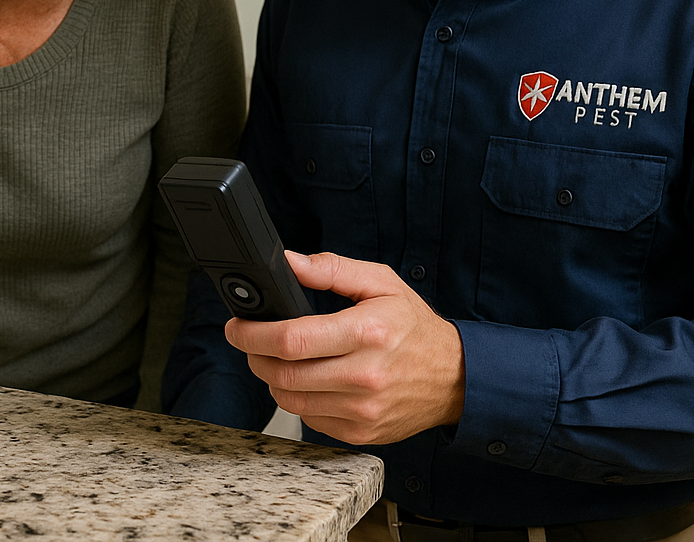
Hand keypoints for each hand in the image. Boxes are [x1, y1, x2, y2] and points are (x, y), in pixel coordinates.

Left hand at [224, 251, 463, 446]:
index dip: (253, 334)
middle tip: (250, 341)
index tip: (238, 326)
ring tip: (279, 358)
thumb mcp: (380, 283)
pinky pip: (309, 419)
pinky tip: (308, 381)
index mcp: (366, 333)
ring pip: (290, 400)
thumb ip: (330, 269)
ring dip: (272, 378)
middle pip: (284, 373)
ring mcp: (362, 411)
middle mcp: (364, 376)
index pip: (292, 339)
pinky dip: (298, 399)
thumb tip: (288, 261)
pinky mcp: (360, 433)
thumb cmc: (415, 329)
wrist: (455, 378)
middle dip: (254, 356)